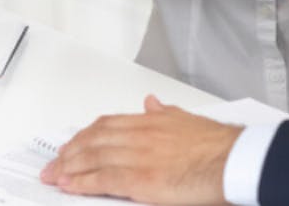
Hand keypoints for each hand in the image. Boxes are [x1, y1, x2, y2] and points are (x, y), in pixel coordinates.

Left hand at [40, 95, 239, 204]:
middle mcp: (140, 135)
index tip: (74, 143)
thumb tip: (152, 103)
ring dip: (69, 167)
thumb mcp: (187, 119)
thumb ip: (165, 112)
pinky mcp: (140, 179)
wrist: (234, 159)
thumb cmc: (218, 144)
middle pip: (94, 140)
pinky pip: (102, 180)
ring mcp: (138, 156)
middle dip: (70, 152)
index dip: (86, 135)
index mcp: (150, 121)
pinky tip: (68, 185)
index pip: (107, 125)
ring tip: (54, 175)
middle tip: (54, 162)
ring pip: (93, 159)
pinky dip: (81, 182)